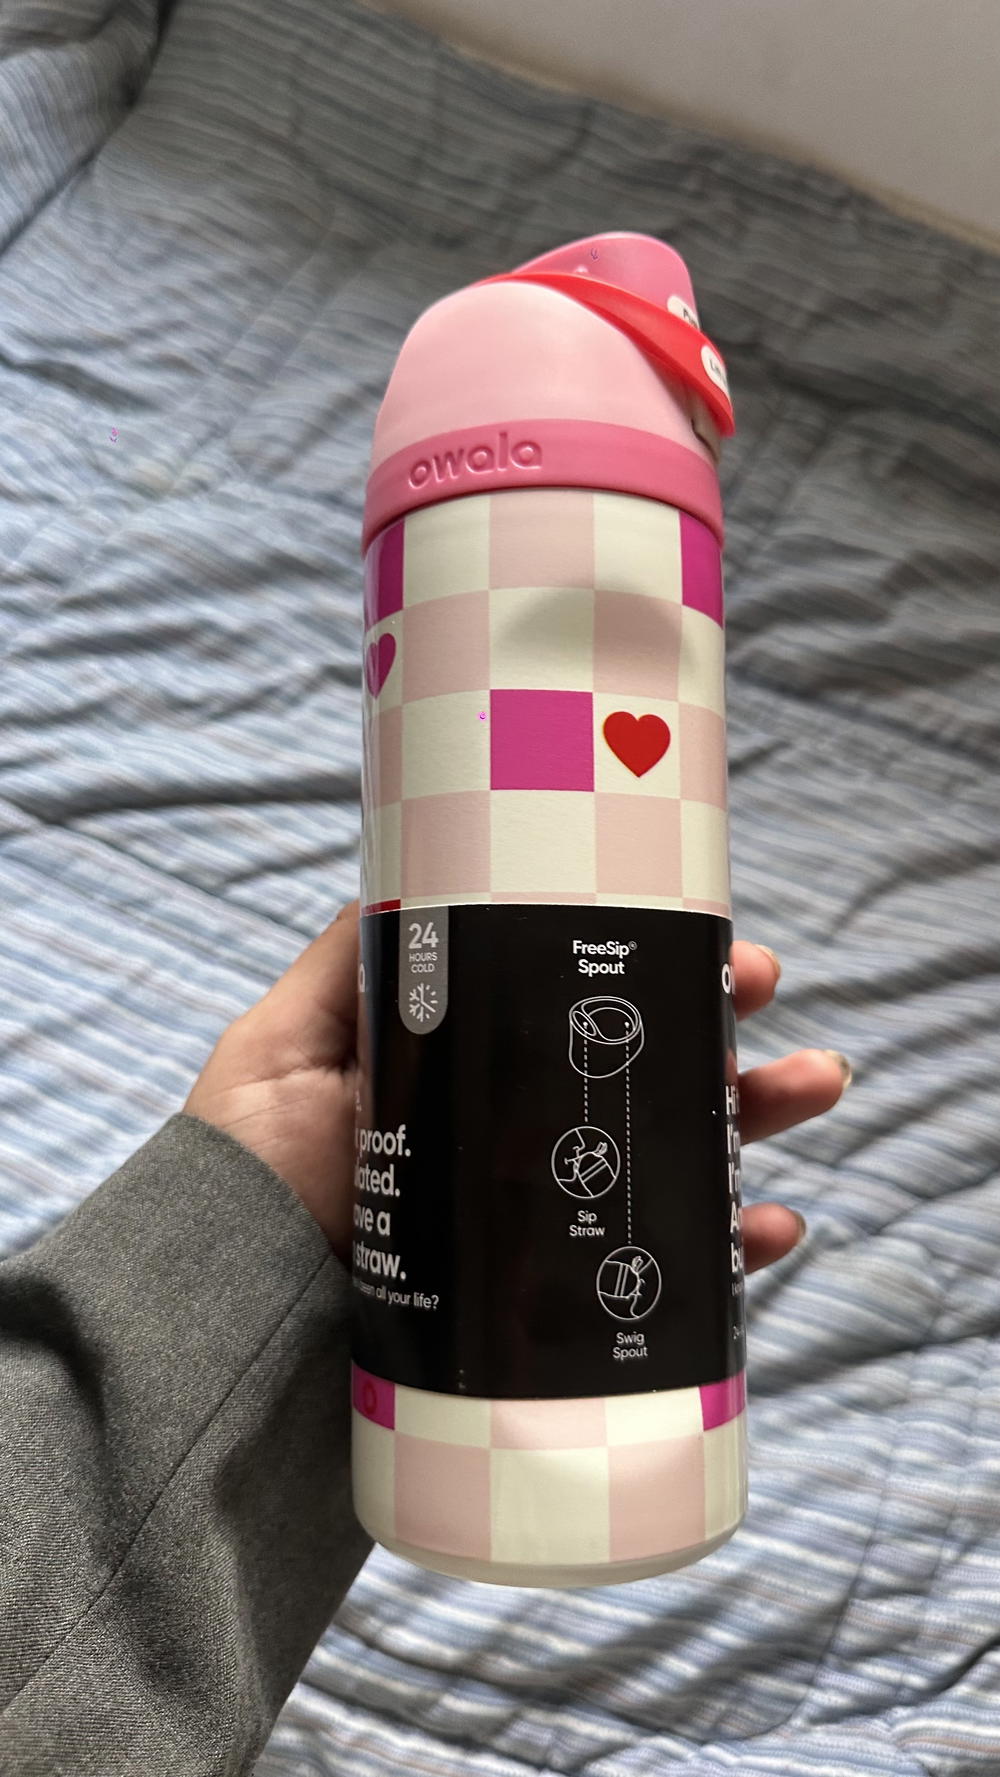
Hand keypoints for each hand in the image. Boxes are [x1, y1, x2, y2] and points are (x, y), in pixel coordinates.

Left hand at [185, 902, 849, 1270]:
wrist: (231, 1310)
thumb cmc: (251, 1171)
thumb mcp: (287, 1041)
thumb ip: (351, 961)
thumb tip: (412, 864)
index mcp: (473, 1074)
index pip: (582, 1016)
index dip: (655, 976)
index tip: (715, 948)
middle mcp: (514, 1143)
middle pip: (647, 1084)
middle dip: (728, 1042)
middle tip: (771, 1009)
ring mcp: (539, 1225)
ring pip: (676, 1166)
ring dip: (757, 1122)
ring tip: (817, 1086)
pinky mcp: (551, 1309)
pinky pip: (665, 1279)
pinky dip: (730, 1253)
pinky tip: (771, 1227)